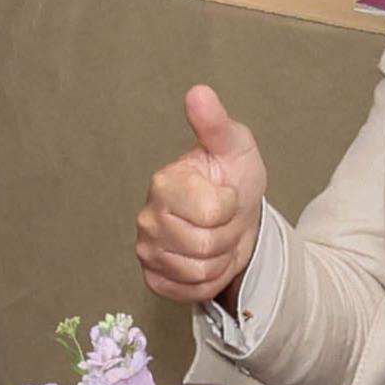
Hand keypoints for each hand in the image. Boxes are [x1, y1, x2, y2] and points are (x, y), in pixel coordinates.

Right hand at [137, 82, 270, 304]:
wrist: (237, 215)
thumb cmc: (233, 176)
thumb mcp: (234, 145)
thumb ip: (215, 123)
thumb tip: (198, 92)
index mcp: (164, 183)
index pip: (213, 212)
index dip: (232, 206)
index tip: (227, 194)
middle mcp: (147, 217)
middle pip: (206, 245)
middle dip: (227, 234)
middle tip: (224, 218)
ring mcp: (147, 250)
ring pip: (199, 272)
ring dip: (220, 257)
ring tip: (217, 235)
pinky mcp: (154, 278)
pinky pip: (189, 292)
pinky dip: (208, 280)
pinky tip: (207, 258)